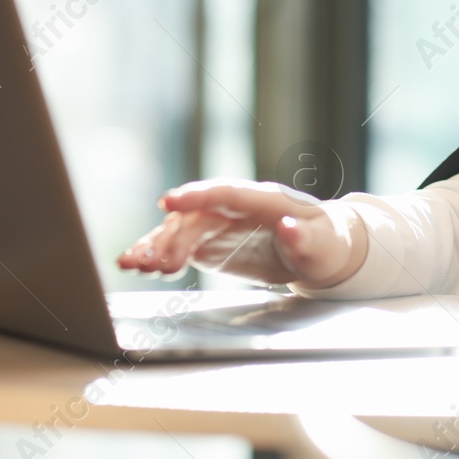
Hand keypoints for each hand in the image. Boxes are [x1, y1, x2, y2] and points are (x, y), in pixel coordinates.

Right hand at [116, 178, 368, 289]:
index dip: (199, 195)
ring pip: (180, 228)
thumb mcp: (323, 245)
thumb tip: (290, 227)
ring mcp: (220, 222)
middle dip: (173, 236)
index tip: (171, 201)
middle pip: (197, 215)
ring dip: (155, 245)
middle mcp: (236, 206)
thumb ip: (306, 237)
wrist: (319, 250)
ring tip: (133, 265)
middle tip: (155, 263)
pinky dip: (155, 253)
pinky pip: (177, 244)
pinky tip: (135, 264)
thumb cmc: (325, 244)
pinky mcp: (209, 241)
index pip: (228, 192)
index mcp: (265, 199)